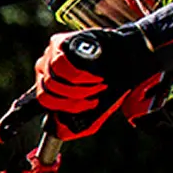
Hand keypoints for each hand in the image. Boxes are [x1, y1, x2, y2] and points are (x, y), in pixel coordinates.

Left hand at [32, 29, 161, 138]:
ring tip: (97, 82)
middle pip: (46, 94)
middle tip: (96, 95)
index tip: (82, 107)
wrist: (128, 61)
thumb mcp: (93, 112)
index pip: (44, 102)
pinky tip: (94, 73)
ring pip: (52, 81)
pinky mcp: (59, 42)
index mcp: (49, 87)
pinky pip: (60, 65)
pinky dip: (79, 74)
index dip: (66, 108)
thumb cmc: (108, 86)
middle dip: (75, 100)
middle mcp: (45, 70)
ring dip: (79, 87)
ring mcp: (50, 55)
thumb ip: (75, 127)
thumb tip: (57, 130)